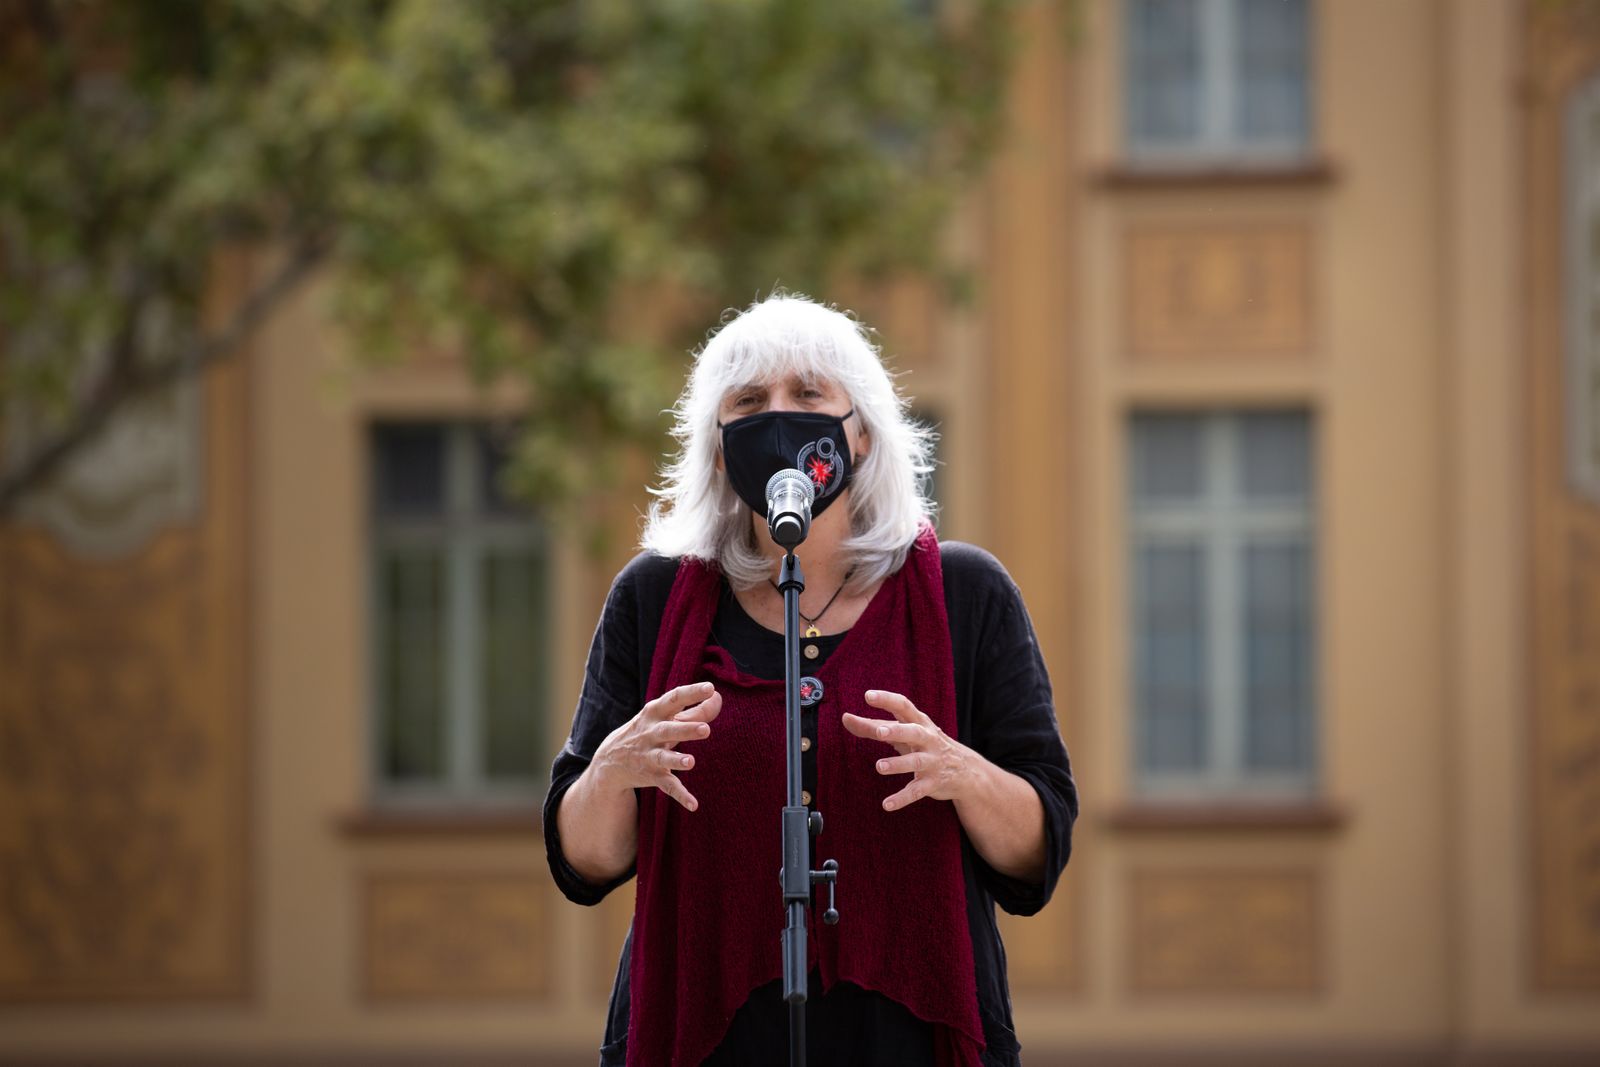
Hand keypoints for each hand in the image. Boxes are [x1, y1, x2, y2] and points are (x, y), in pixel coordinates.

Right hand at [592, 681, 720, 811]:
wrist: (611, 761)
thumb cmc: (649, 731)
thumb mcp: (665, 718)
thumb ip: (694, 709)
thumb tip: (718, 697)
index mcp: (655, 713)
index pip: (674, 698)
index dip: (691, 693)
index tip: (710, 688)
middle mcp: (650, 733)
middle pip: (668, 730)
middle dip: (685, 729)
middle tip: (706, 729)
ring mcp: (649, 756)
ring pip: (663, 758)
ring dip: (676, 761)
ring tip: (690, 762)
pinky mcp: (652, 776)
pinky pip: (667, 786)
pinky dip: (680, 795)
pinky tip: (694, 804)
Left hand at [841, 689, 972, 811]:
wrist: (964, 769)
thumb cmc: (924, 743)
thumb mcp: (903, 732)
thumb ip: (873, 726)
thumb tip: (845, 718)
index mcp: (919, 722)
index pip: (903, 706)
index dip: (887, 700)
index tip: (868, 696)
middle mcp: (927, 739)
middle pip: (913, 732)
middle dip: (897, 731)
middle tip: (879, 732)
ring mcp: (931, 761)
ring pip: (915, 762)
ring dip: (898, 764)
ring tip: (879, 766)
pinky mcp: (932, 783)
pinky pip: (917, 791)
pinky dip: (902, 798)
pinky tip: (887, 804)